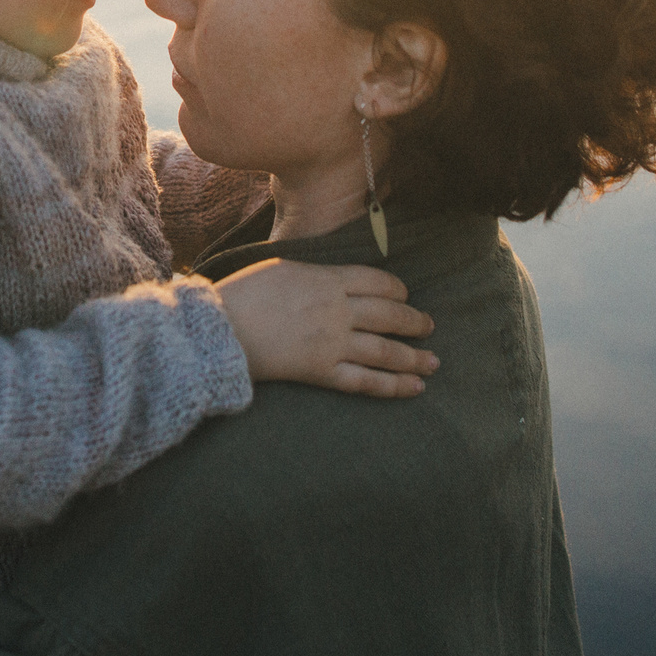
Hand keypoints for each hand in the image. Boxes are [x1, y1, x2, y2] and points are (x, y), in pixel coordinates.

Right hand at [212, 259, 437, 397]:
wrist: (222, 327)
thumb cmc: (245, 293)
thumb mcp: (284, 267)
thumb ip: (316, 273)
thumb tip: (336, 279)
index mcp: (329, 279)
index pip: (378, 282)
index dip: (398, 290)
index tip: (406, 296)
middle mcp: (339, 311)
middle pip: (390, 316)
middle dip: (415, 322)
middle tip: (430, 327)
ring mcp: (333, 343)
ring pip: (385, 351)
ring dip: (414, 357)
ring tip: (434, 363)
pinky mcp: (322, 372)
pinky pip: (366, 381)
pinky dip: (393, 386)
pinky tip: (414, 388)